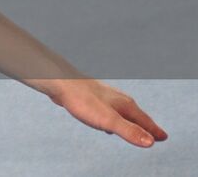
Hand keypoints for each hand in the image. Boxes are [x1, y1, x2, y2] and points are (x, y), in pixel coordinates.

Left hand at [41, 78, 167, 147]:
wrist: (60, 82)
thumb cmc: (84, 101)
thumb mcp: (108, 120)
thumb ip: (128, 131)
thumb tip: (150, 142)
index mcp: (125, 105)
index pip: (144, 121)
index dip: (154, 131)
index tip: (163, 138)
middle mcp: (117, 99)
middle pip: (136, 116)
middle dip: (145, 126)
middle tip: (155, 135)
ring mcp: (104, 97)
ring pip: (121, 112)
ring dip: (129, 122)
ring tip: (134, 129)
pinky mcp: (92, 98)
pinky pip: (107, 111)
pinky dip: (113, 118)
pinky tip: (104, 123)